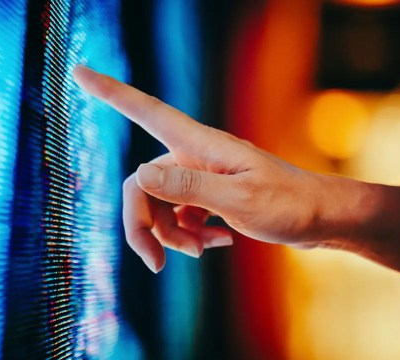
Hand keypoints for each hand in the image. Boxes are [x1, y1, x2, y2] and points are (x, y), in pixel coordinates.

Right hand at [73, 65, 325, 272]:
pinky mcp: (208, 196)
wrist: (321, 220)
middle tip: (156, 265)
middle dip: (142, 227)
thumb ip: (187, 188)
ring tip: (204, 249)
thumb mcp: (239, 201)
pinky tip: (219, 243)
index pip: (145, 110)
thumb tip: (136, 175)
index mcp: (198, 145)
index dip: (110, 92)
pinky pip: (178, 217)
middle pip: (141, 185)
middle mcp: (193, 156)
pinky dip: (190, 236)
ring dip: (171, 236)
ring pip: (158, 206)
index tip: (78, 69)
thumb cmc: (289, 205)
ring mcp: (200, 177)